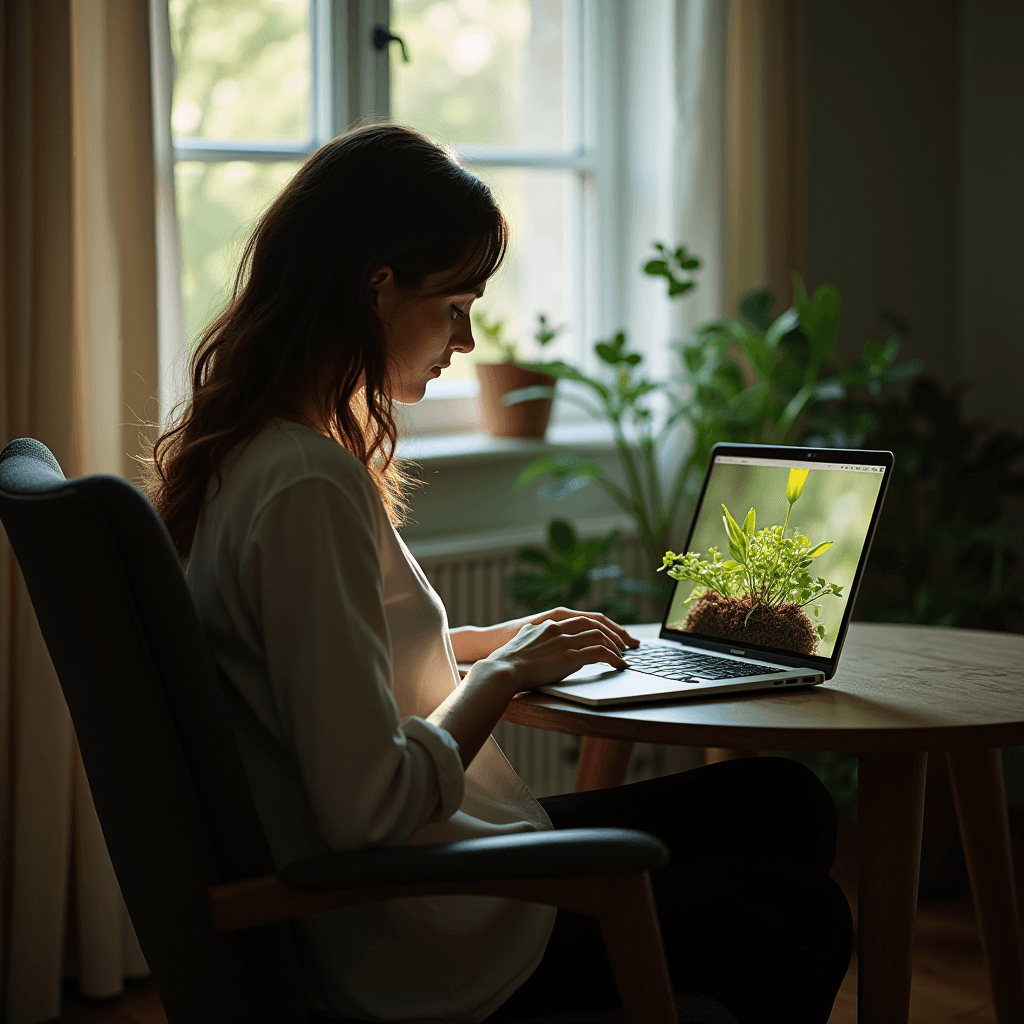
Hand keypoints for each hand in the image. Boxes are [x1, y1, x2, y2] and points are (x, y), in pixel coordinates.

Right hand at [451, 607, 639, 662]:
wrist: (501, 668)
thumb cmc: (507, 658)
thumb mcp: (521, 639)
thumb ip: (531, 634)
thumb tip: (530, 633)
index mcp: (551, 623)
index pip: (585, 618)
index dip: (603, 625)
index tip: (614, 632)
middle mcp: (560, 628)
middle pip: (597, 623)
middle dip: (616, 632)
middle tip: (630, 642)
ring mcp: (565, 641)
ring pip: (601, 636)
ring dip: (617, 645)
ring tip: (625, 656)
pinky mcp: (569, 657)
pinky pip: (600, 654)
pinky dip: (615, 658)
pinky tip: (620, 665)